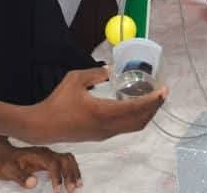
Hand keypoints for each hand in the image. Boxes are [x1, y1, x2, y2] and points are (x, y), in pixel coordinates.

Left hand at [0, 135, 82, 190]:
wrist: (2, 153)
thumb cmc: (5, 163)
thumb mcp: (8, 171)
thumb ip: (21, 177)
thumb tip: (34, 183)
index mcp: (37, 155)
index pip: (53, 163)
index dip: (57, 176)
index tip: (57, 190)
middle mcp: (46, 153)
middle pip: (65, 160)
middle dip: (70, 174)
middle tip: (71, 189)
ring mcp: (49, 154)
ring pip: (68, 159)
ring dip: (74, 171)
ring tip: (78, 185)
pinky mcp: (50, 158)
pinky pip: (66, 161)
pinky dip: (72, 169)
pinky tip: (75, 178)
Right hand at [24, 67, 166, 143]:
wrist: (42, 127)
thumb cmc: (57, 102)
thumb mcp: (75, 79)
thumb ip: (96, 73)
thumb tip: (111, 70)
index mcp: (103, 112)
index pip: (135, 108)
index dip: (152, 100)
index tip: (164, 90)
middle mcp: (107, 127)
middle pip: (139, 120)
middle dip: (154, 107)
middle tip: (163, 93)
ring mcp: (104, 134)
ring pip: (133, 126)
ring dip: (146, 114)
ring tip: (153, 100)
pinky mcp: (99, 136)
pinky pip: (124, 128)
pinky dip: (135, 118)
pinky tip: (134, 107)